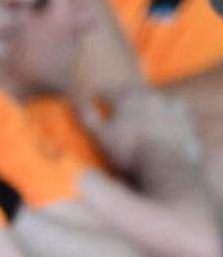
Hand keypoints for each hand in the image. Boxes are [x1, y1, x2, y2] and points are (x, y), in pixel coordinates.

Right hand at [80, 88, 201, 172]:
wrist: (166, 165)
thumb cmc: (129, 152)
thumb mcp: (100, 136)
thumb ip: (87, 117)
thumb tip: (74, 100)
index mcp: (126, 98)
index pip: (108, 91)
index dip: (100, 97)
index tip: (96, 102)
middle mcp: (148, 95)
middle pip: (131, 91)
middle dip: (122, 97)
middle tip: (117, 106)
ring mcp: (169, 104)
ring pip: (152, 97)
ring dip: (144, 102)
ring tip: (139, 114)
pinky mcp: (184, 116)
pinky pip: (174, 107)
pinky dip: (167, 110)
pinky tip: (163, 119)